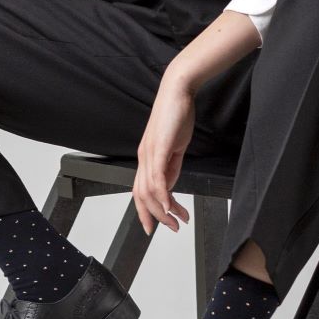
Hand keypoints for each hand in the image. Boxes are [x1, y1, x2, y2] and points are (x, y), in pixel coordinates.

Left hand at [132, 72, 192, 235]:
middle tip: (171, 228)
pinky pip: (157, 178)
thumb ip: (171, 166)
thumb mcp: (175, 146)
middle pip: (142, 196)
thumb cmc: (176, 114)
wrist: (177, 91)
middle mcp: (144, 157)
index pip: (141, 190)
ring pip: (149, 191)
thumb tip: (170, 185)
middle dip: (155, 216)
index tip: (155, 225)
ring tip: (178, 220)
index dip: (145, 211)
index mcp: (147, 157)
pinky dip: (163, 196)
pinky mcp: (159, 148)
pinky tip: (171, 206)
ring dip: (164, 210)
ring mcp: (150, 153)